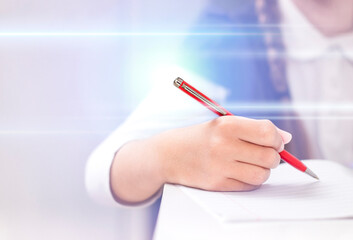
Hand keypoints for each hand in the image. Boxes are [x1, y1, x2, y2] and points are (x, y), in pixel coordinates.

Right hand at [160, 116, 291, 190]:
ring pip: (262, 175)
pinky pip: (249, 186)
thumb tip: (287, 138)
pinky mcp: (217, 184)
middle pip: (270, 157)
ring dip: (263, 170)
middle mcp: (223, 146)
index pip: (268, 133)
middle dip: (273, 156)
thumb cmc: (201, 137)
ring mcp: (220, 167)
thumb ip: (256, 129)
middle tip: (263, 153)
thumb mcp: (224, 124)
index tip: (274, 142)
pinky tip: (239, 172)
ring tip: (252, 164)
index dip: (277, 139)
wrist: (169, 154)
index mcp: (227, 126)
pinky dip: (250, 180)